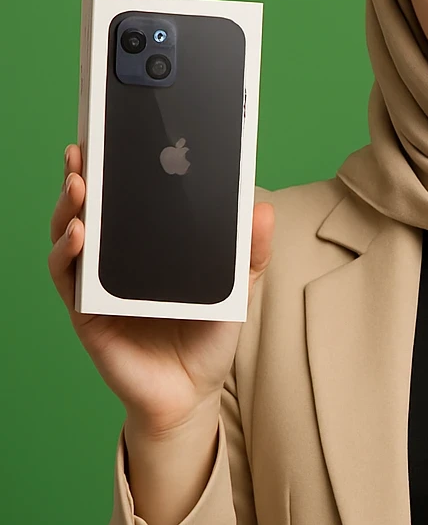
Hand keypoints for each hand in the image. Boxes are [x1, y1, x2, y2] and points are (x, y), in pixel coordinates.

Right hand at [49, 143, 274, 432]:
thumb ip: (249, 253)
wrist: (190, 394)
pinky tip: (79, 234)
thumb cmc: (206, 338)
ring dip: (70, 205)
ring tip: (79, 181)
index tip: (118, 130)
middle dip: (85, 172)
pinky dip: (67, 252)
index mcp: (148, 245)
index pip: (128, 196)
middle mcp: (115, 258)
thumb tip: (263, 208)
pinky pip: (66, 276)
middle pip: (92, 205)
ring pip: (70, 232)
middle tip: (87, 146)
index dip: (118, 164)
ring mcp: (95, 282)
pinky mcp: (84, 311)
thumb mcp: (236, 290)